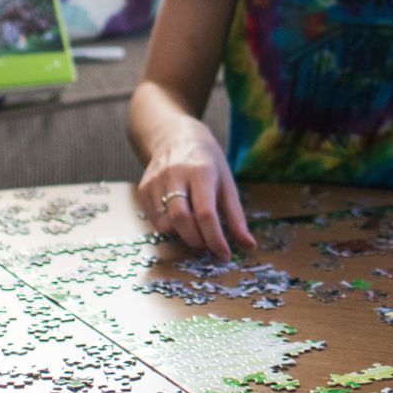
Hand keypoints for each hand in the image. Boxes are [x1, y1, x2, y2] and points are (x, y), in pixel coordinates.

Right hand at [135, 134, 252, 259]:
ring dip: (182, 236)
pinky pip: (154, 220)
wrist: (176, 137)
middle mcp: (175, 174)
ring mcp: (155, 181)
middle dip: (197, 240)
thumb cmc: (207, 163)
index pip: (206, 213)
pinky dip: (169, 228)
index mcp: (201, 171)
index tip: (224, 255)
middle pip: (181, 219)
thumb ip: (236, 217)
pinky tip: (180, 222)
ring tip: (195, 232)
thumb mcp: (227, 183)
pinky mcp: (143, 188)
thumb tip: (249, 246)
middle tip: (208, 246)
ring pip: (164, 223)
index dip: (215, 239)